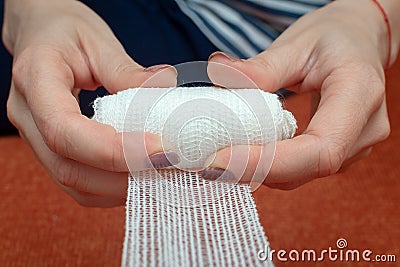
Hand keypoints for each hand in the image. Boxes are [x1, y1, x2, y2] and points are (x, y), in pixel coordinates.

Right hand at [3, 0, 176, 205]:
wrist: (40, 35)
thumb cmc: (64, 32)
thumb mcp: (96, 40)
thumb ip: (127, 70)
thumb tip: (166, 85)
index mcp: (35, 80)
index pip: (65, 130)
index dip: (113, 149)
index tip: (160, 149)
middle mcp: (27, 116)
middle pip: (69, 167)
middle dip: (123, 177)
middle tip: (170, 168)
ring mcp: (35, 138)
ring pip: (73, 182)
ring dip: (120, 187)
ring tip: (161, 175)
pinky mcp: (51, 149)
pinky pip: (78, 182)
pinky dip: (111, 186)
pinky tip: (140, 174)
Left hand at [208, 0, 397, 188]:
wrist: (360, 41)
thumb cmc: (334, 38)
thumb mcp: (298, 43)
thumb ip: (261, 66)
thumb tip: (217, 73)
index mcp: (359, 94)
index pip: (320, 148)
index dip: (269, 162)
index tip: (221, 159)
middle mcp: (364, 128)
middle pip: (307, 167)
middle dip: (254, 170)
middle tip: (207, 162)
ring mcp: (355, 145)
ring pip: (301, 174)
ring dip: (257, 171)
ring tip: (218, 158)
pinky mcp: (340, 151)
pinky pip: (300, 168)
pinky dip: (268, 166)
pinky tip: (241, 153)